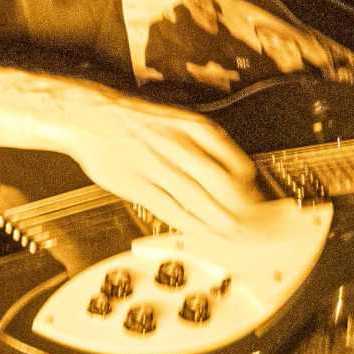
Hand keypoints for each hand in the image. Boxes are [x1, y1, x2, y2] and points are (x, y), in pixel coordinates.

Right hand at [54, 84, 264, 240]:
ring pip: (198, 202)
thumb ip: (211, 147)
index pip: (239, 166)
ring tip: (235, 237)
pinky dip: (189, 224)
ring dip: (220, 224)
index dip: (254, 194)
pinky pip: (170, 209)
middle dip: (243, 214)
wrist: (91, 115)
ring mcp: (158, 166)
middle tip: (255, 230)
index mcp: (196, 129)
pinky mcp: (137, 184)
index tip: (262, 208)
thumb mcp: (182, 122)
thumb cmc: (140, 122)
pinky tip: (201, 233)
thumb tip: (242, 175)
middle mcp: (180, 146)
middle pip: (222, 188)